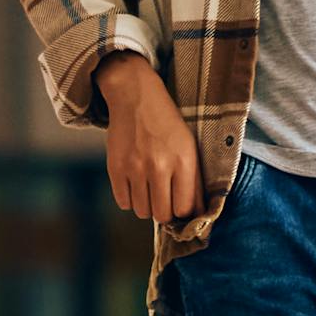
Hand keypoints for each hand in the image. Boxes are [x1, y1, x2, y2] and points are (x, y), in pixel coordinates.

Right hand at [101, 56, 203, 222]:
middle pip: (162, 214)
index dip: (184, 211)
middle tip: (164, 197)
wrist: (135, 97)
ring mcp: (135, 167)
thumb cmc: (167, 125)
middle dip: (165, 211)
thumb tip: (200, 217)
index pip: (185, 208)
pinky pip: (123, 203)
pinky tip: (135, 184)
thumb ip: (195, 183)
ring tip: (149, 189)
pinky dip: (130, 199)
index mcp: (183, 160)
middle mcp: (159, 165)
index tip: (180, 204)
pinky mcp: (115, 168)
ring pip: (142, 212)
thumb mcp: (189, 148)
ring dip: (147, 206)